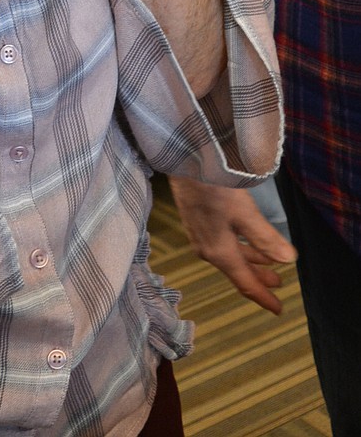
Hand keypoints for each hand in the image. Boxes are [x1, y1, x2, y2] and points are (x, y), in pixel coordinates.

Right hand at [169, 176, 296, 314]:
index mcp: (219, 252)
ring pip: (230, 256)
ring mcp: (200, 234)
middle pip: (237, 270)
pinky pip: (223, 244)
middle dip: (259, 277)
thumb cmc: (214, 187)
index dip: (263, 297)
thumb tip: (288, 260)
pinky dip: (240, 247)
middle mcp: (207, 248)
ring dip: (251, 260)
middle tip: (279, 283)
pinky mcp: (197, 220)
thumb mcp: (244, 213)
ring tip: (269, 260)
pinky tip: (246, 238)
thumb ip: (265, 238)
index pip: (245, 283)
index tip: (279, 309)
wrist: (183, 162)